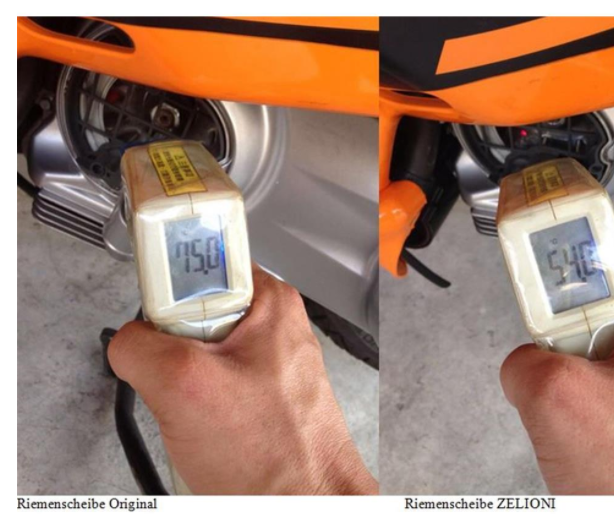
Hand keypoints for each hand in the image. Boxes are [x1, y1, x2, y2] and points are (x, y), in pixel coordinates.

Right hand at [108, 264, 376, 494]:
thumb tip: (126, 340)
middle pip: (189, 314)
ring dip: (179, 389)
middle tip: (182, 382)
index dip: (167, 288)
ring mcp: (263, 365)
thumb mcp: (185, 385)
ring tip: (199, 415)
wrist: (304, 506)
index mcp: (269, 302)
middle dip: (171, 352)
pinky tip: (206, 432)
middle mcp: (271, 328)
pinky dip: (193, 410)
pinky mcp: (255, 397)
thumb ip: (140, 346)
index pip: (200, 262)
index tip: (155, 317)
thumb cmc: (279, 456)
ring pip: (192, 358)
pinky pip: (205, 389)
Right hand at [500, 255, 613, 494]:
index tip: (542, 318)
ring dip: (591, 400)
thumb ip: (523, 361)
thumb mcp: (556, 402)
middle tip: (571, 394)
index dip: (559, 292)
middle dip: (573, 361)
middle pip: (604, 323)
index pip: (600, 269)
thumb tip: (523, 364)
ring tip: (595, 434)